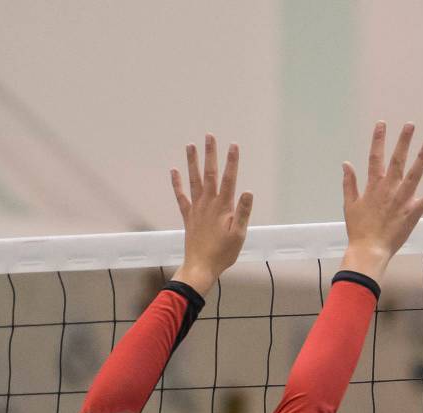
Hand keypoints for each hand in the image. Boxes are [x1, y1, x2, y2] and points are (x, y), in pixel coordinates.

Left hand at [171, 134, 252, 293]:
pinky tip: (174, 171)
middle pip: (209, 174)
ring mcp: (196, 208)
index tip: (234, 146)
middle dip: (210, 154)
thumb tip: (247, 192)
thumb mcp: (239, 235)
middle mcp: (208, 203)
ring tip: (190, 145)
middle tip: (209, 136)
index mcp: (222, 207)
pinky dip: (177, 183)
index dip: (232, 162)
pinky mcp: (188, 215)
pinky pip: (181, 196)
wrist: (200, 266)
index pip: (229, 179)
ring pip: (193, 180)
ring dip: (192, 162)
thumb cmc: (223, 253)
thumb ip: (242, 212)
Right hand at [340, 122, 422, 281]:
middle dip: (403, 141)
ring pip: (414, 174)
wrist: (369, 249)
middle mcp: (389, 189)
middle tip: (410, 125)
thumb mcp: (349, 205)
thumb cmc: (359, 230)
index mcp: (373, 186)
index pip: (375, 157)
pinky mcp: (413, 212)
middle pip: (397, 160)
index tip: (382, 124)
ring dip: (422, 158)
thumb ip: (349, 183)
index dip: (378, 139)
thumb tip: (346, 164)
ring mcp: (402, 199)